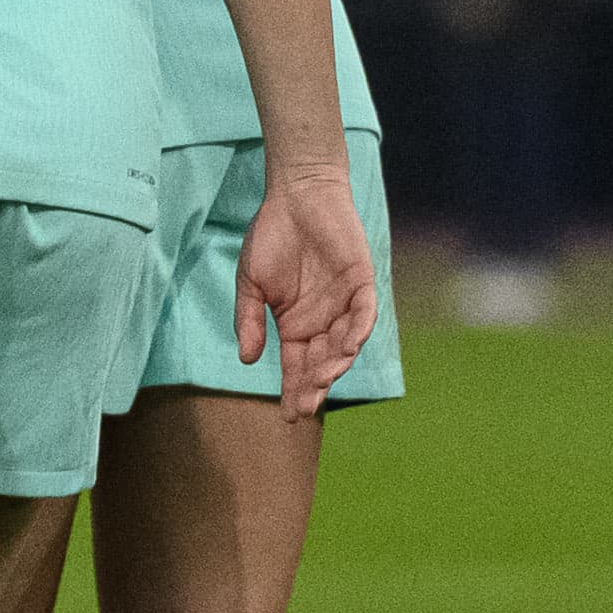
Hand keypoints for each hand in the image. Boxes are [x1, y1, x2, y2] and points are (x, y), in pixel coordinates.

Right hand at [229, 164, 376, 421]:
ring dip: (335, 363)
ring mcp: (344, 304)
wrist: (296, 196)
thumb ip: (250, 320)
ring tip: (322, 380)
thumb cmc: (271, 237)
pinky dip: (358, 330)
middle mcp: (323, 321)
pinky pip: (364, 313)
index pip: (297, 367)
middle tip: (307, 404)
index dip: (294, 391)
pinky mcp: (362, 282)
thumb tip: (247, 360)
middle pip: (322, 362)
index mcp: (296, 326)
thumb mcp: (251, 283)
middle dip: (315, 385)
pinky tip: (348, 346)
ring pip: (344, 344)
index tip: (289, 417)